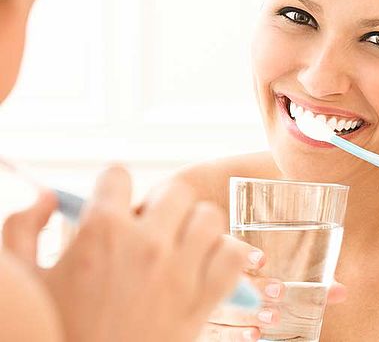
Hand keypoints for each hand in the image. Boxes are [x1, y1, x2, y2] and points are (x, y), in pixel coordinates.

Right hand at [3, 167, 247, 341]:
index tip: (114, 201)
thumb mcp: (23, 281)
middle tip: (151, 225)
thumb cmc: (54, 331)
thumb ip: (22, 228)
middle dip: (162, 203)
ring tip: (181, 243)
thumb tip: (47, 195)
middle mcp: (145, 244)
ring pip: (209, 217)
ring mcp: (178, 272)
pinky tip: (207, 263)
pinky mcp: (202, 301)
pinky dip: (226, 254)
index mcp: (101, 232)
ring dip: (196, 226)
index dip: (113, 186)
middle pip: (175, 191)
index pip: (119, 175)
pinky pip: (233, 255)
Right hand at [198, 247, 346, 340]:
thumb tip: (340, 291)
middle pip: (226, 277)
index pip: (226, 243)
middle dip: (253, 287)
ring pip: (221, 306)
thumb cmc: (257, 278)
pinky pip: (215, 330)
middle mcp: (211, 272)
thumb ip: (306, 280)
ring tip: (273, 318)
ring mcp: (206, 299)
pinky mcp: (205, 322)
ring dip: (247, 314)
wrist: (227, 292)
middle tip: (279, 292)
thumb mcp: (276, 271)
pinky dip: (234, 334)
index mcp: (225, 249)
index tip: (263, 259)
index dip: (241, 251)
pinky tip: (253, 336)